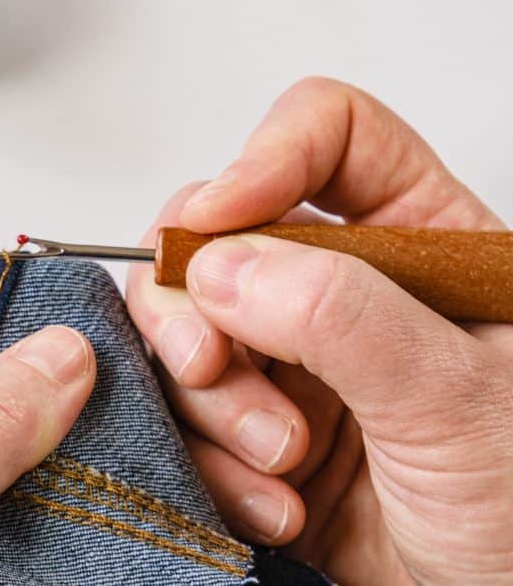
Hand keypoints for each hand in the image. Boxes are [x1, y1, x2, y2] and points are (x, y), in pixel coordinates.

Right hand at [126, 77, 512, 584]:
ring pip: (186, 324)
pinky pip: (181, 410)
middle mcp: (346, 288)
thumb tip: (221, 264)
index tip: (214, 224)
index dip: (263, 159)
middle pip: (221, 232)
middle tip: (212, 365)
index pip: (330, 138)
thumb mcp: (459, 402)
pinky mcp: (252, 423)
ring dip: (208, 399)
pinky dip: (209, 459)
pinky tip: (272, 502)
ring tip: (278, 458)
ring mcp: (292, 358)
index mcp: (424, 244)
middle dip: (198, 306)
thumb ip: (343, 317)